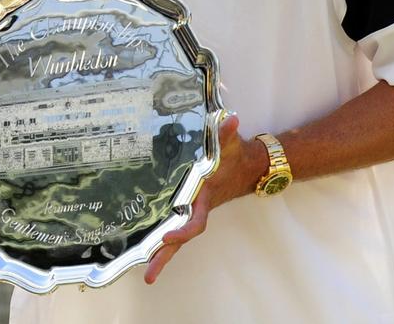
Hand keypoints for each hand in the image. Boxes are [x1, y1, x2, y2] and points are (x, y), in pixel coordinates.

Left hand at [143, 113, 262, 283]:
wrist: (248, 166)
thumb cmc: (235, 155)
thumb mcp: (231, 143)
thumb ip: (227, 133)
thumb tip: (230, 120)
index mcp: (205, 197)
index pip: (195, 221)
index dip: (184, 230)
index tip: (169, 236)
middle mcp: (198, 208)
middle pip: (181, 238)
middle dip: (165, 255)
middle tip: (148, 274)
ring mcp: (193, 210)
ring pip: (175, 236)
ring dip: (160, 253)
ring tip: (145, 273)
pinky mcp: (187, 208)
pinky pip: (174, 226)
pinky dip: (162, 239)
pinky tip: (146, 249)